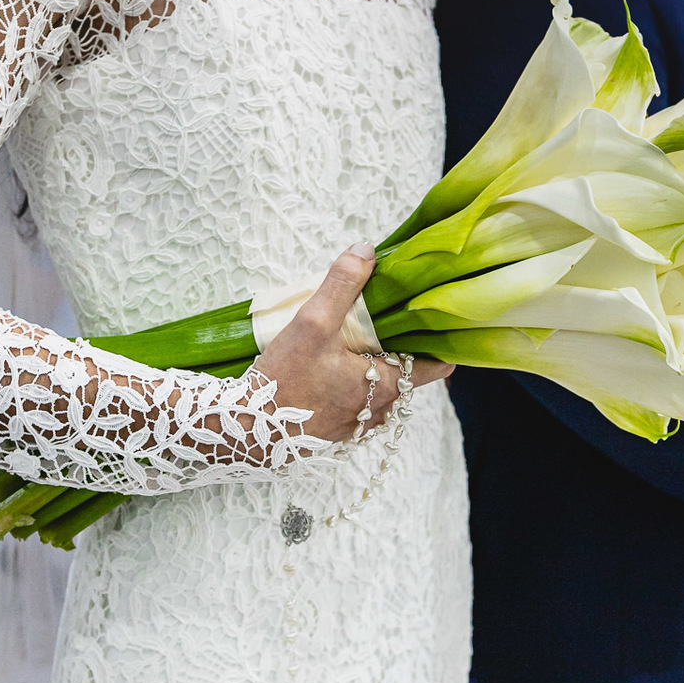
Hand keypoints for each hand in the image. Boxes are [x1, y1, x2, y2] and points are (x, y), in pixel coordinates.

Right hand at [254, 242, 453, 441]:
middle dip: (396, 348)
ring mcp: (357, 425)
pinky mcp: (334, 432)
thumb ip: (342, 284)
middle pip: (406, 374)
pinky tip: (325, 369)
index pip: (437, 368)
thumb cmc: (284, 381)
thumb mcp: (313, 323)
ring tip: (349, 342)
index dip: (437, 343)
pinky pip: (354, 403)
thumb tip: (365, 249)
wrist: (246, 431)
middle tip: (378, 321)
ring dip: (370, 367)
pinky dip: (349, 385)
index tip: (428, 321)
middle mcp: (379, 411)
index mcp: (387, 386)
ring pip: (378, 389)